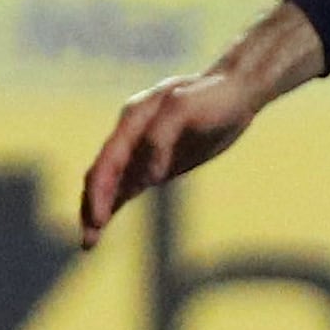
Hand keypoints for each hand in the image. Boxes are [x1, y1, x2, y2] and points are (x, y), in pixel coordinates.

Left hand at [76, 5, 325, 246]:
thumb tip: (119, 201)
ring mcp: (152, 111)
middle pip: (103, 166)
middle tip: (91, 232)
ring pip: (119, 150)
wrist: (239, 88)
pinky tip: (153, 180)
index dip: (93, 207)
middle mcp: (132, 122)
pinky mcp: (176, 105)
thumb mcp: (172, 158)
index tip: (89, 242)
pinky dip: (152, 158)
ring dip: (108, 186)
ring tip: (101, 217)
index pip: (103, 175)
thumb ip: (145, 173)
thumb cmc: (204, 124)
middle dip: (94, 202)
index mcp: (130, 137)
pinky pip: (157, 136)